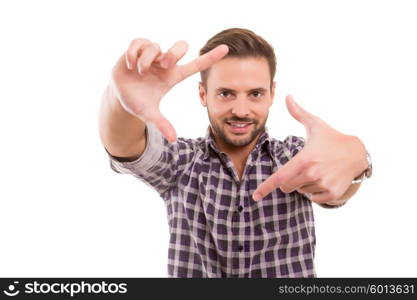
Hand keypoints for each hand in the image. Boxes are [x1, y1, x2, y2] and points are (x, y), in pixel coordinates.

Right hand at [110, 38, 228, 141]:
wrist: (120, 95)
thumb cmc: (138, 102)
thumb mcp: (149, 114)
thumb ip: (161, 124)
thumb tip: (172, 139)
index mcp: (173, 76)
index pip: (196, 65)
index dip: (211, 57)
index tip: (226, 49)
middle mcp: (165, 64)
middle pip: (181, 46)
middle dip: (173, 53)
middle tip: (162, 65)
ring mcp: (152, 55)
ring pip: (156, 46)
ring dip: (146, 60)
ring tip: (139, 72)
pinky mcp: (138, 48)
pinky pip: (140, 42)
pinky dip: (134, 53)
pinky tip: (130, 65)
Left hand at [252, 95, 367, 203]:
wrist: (357, 152)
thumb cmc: (331, 138)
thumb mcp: (315, 124)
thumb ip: (298, 113)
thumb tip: (287, 96)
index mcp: (304, 159)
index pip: (279, 177)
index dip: (265, 187)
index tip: (255, 196)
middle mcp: (312, 174)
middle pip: (286, 187)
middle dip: (288, 180)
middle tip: (302, 168)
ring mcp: (323, 185)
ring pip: (300, 192)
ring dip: (303, 184)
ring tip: (317, 171)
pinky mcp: (332, 193)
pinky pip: (313, 199)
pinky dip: (314, 192)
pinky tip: (324, 179)